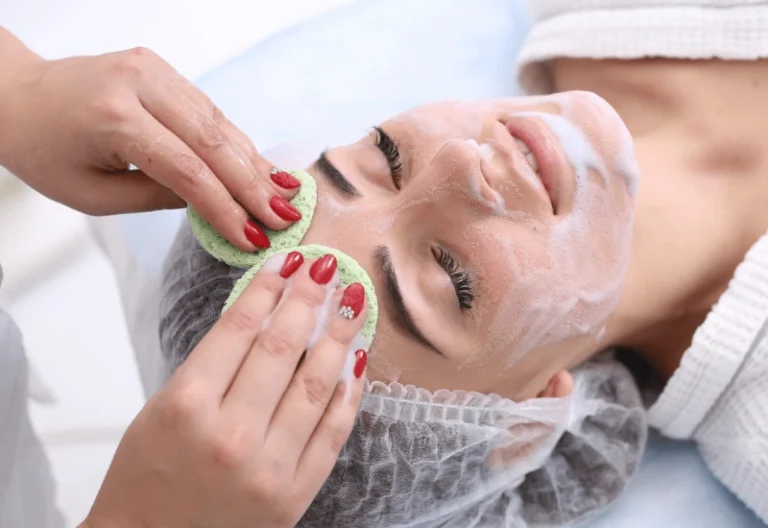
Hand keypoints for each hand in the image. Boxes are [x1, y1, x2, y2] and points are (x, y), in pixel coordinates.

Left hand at [0, 28, 301, 250]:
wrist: (15, 97)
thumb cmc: (44, 152)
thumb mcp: (93, 195)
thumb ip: (157, 198)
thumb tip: (215, 205)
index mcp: (114, 118)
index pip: (188, 170)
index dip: (226, 208)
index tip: (253, 238)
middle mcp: (137, 83)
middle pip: (213, 141)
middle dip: (253, 185)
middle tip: (285, 219)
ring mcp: (152, 68)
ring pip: (218, 122)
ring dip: (254, 162)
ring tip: (284, 196)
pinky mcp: (160, 67)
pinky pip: (208, 109)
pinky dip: (236, 141)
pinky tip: (260, 167)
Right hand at [82, 252, 368, 527]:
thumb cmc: (148, 472)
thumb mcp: (164, 405)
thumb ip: (214, 362)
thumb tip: (266, 312)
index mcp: (188, 406)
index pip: (239, 329)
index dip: (268, 288)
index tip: (287, 261)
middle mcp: (231, 434)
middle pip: (282, 348)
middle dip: (308, 299)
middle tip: (325, 268)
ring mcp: (269, 467)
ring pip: (317, 384)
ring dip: (338, 336)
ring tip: (352, 302)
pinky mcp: (295, 493)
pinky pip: (333, 431)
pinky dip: (349, 392)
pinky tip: (356, 358)